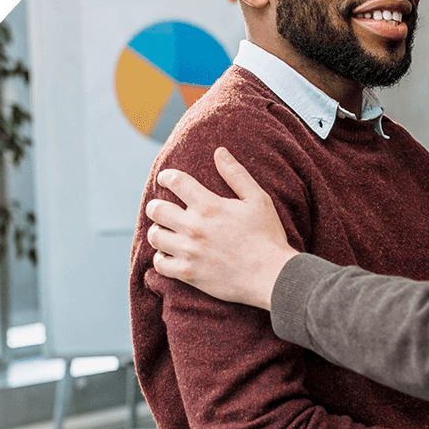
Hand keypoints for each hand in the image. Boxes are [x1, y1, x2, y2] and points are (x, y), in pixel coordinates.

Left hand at [146, 148, 298, 309]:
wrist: (273, 276)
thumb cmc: (268, 236)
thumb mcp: (259, 200)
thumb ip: (236, 175)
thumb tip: (219, 151)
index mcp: (209, 206)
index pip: (176, 182)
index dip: (167, 177)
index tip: (166, 179)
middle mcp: (194, 227)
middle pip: (156, 210)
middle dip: (156, 206)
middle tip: (162, 208)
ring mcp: (189, 252)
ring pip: (155, 236)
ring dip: (158, 231)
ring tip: (166, 232)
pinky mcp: (188, 273)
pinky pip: (160, 264)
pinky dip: (161, 258)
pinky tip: (170, 255)